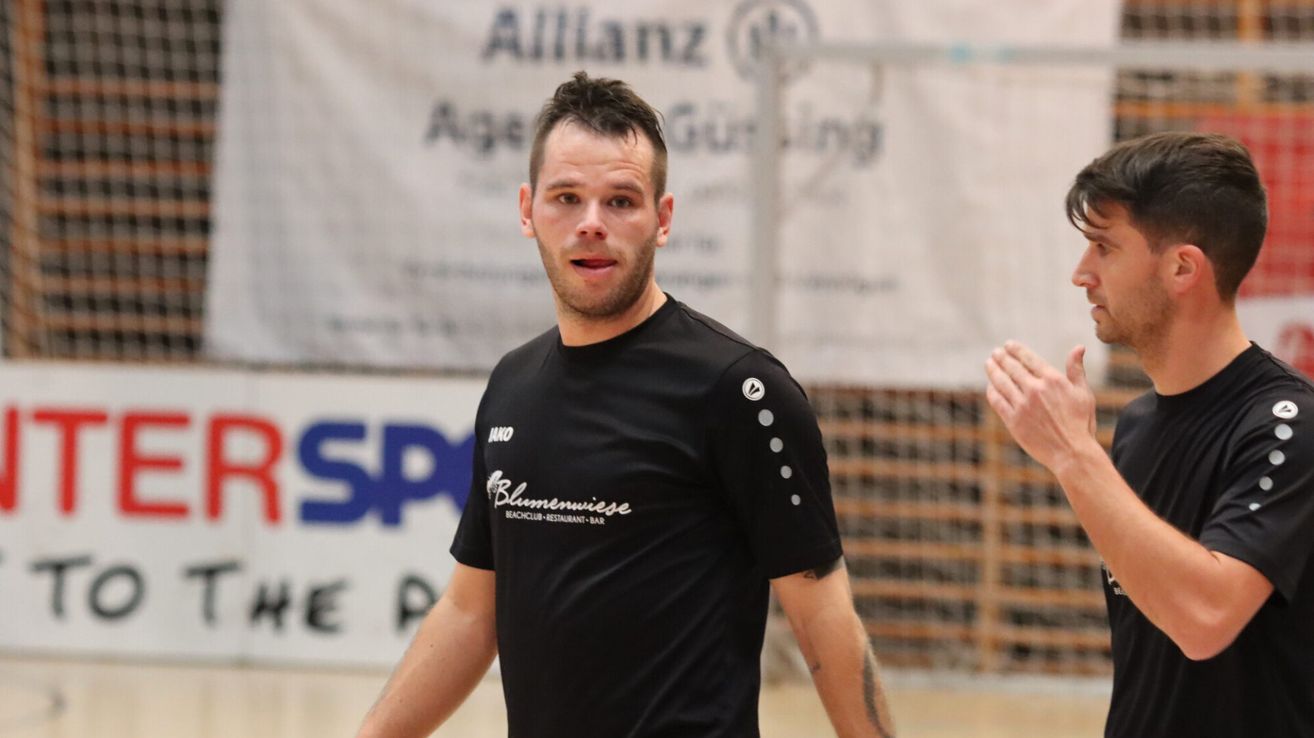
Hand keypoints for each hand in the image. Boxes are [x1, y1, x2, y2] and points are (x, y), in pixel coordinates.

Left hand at [985, 341, 1097, 472]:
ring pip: (1001, 382)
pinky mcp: (1013, 421)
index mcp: (1053, 380)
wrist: (1071, 453)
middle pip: (1012, 368)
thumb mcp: (1083, 393)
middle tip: (995, 352)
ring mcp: (1022, 405)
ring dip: (993, 370)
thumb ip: (1076, 369)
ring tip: (989, 364)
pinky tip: (991, 387)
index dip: (1016, 350)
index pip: (1028, 359)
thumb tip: (1078, 347)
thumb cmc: (1081, 423)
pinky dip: (992, 391)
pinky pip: (997, 401)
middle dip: (1001, 358)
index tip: (1008, 345)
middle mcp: (1035, 390)